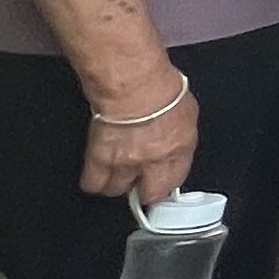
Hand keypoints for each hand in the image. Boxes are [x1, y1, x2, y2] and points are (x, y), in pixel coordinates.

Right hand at [80, 73, 201, 205]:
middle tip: (140, 181)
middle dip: (144, 190)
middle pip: (149, 194)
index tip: (160, 180)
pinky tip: (97, 172)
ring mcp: (126, 163)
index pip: (175, 181)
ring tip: (117, 172)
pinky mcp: (100, 159)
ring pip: (118, 190)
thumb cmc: (160, 87)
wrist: (133, 83)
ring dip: (118, 183)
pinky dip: (94, 181)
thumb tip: (173, 138)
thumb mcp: (185, 110)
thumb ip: (179, 132)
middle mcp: (154, 160)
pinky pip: (92, 184)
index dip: (165, 182)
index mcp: (180, 148)